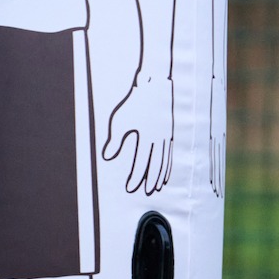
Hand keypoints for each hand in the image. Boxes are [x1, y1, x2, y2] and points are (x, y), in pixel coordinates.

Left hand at [104, 71, 174, 194]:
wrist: (155, 86)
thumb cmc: (135, 102)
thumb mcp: (120, 120)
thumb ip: (115, 140)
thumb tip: (108, 157)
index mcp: (148, 136)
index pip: (142, 162)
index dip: (136, 177)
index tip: (131, 189)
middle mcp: (160, 139)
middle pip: (156, 165)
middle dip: (150, 180)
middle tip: (146, 192)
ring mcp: (167, 136)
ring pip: (164, 161)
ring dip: (160, 175)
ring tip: (156, 186)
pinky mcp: (169, 133)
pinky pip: (169, 154)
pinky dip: (167, 165)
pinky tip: (165, 172)